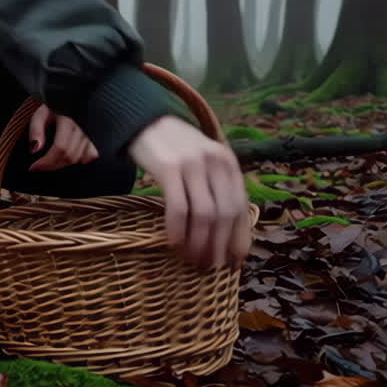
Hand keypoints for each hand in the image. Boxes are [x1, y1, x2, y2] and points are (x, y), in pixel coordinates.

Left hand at [26, 104, 97, 171]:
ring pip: (79, 158)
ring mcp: (92, 132)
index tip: (34, 167)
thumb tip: (34, 150)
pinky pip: (91, 155)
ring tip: (51, 159)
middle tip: (40, 166)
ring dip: (63, 163)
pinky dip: (80, 159)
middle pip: (70, 156)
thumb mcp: (40, 115)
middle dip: (52, 165)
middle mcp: (83, 126)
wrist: (69, 99)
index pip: (60, 148)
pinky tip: (69, 155)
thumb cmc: (52, 108)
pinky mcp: (97, 136)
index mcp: (68, 119)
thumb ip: (35, 130)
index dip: (47, 162)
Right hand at [128, 115, 250, 270]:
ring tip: (191, 259)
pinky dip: (177, 229)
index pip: (241, 208)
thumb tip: (224, 233)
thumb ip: (216, 187)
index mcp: (229, 163)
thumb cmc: (175, 149)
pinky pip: (178, 206)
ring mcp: (192, 164)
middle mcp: (215, 163)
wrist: (145, 121)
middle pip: (224, 214)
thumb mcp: (204, 162)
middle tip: (208, 266)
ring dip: (199, 243)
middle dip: (218, 246)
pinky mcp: (169, 167)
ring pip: (204, 214)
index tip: (232, 262)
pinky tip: (174, 242)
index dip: (238, 238)